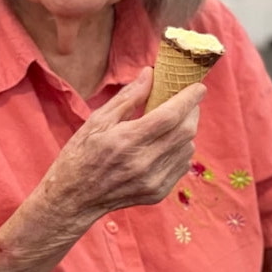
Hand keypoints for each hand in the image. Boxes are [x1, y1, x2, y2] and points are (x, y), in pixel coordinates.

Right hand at [39, 67, 204, 226]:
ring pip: (187, 149)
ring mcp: (153, 180)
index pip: (169, 116)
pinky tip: (165, 145)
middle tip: (187, 101)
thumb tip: (150, 74)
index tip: (198, 86)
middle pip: (185, 132)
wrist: (74, 198)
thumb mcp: (96, 122)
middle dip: (192, 112)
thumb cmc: (80, 155)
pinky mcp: (158, 192)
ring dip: (186, 131)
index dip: (188, 99)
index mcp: (126, 141)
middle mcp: (143, 163)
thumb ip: (126, 98)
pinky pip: (182, 166)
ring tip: (172, 123)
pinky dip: (180, 150)